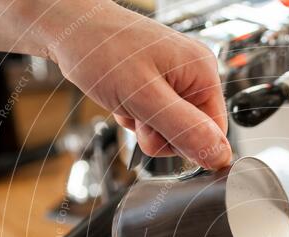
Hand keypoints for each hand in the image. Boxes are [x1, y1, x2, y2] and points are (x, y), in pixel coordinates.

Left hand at [46, 2, 230, 167]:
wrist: (68, 29)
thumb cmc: (100, 49)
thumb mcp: (145, 97)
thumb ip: (185, 129)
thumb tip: (220, 156)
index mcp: (202, 73)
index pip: (216, 133)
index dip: (187, 144)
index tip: (158, 133)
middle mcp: (193, 75)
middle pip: (191, 133)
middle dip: (160, 134)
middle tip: (137, 113)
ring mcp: (175, 79)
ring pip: (170, 129)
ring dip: (144, 126)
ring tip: (126, 102)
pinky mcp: (157, 84)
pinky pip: (155, 118)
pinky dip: (136, 116)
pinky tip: (123, 99)